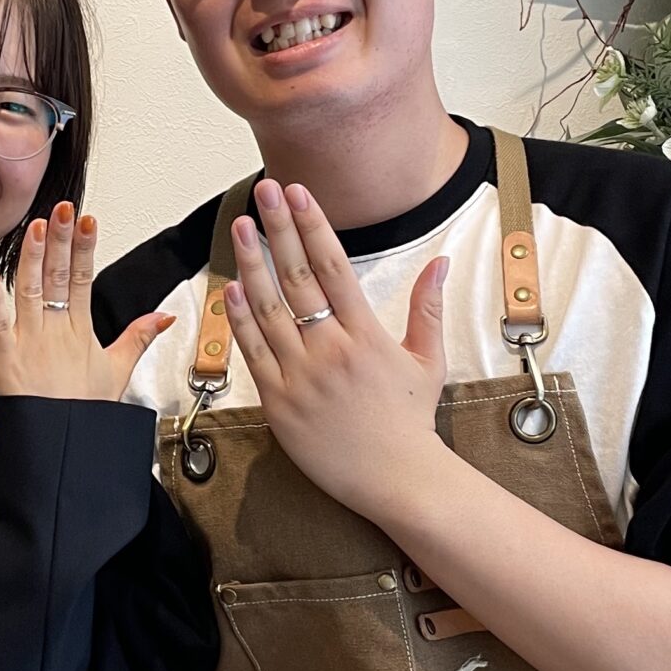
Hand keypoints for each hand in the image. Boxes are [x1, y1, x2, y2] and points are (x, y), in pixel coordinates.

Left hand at [0, 202, 171, 402]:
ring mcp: (30, 341)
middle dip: (61, 240)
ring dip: (32, 258)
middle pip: (60, 277)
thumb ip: (139, 337)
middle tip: (62, 210)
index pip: (85, 278)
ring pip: (30, 291)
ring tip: (35, 228)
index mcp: (81, 331)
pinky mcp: (6, 357)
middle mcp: (56, 331)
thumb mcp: (118, 371)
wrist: (62, 444)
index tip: (87, 221)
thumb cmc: (82, 412)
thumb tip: (164, 317)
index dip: (85, 247)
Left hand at [223, 180, 446, 522]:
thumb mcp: (429, 361)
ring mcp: (301, 376)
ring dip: (251, 264)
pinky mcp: (279, 402)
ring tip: (241, 227)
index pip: (333, 267)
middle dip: (278, 228)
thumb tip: (442, 261)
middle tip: (264, 190)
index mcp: (366, 335)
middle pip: (297, 277)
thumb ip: (428, 308)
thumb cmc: (412, 422)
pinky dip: (239, 320)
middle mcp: (331, 350)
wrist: (397, 479)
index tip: (299, 193)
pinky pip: (254, 353)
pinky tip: (229, 288)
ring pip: (268, 309)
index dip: (313, 225)